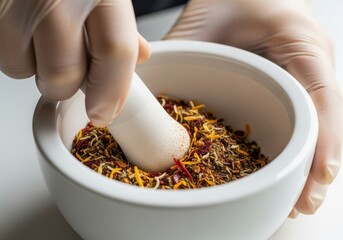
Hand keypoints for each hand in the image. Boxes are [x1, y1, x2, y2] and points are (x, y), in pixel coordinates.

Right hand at [0, 0, 150, 125]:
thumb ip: (122, 21)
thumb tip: (140, 55)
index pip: (114, 53)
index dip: (110, 92)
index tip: (104, 113)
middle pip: (64, 74)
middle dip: (67, 87)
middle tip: (71, 74)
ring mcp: (15, 0)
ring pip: (23, 69)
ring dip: (37, 69)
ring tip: (43, 42)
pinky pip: (3, 54)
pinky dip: (16, 53)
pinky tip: (25, 30)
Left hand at [166, 0, 342, 214]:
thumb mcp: (202, 24)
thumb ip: (181, 57)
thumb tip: (149, 93)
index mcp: (299, 43)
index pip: (319, 97)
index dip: (320, 142)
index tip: (313, 179)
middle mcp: (310, 66)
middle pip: (323, 122)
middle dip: (314, 166)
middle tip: (300, 204)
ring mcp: (306, 78)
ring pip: (315, 126)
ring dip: (307, 163)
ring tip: (296, 199)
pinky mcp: (294, 88)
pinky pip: (299, 119)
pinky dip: (296, 148)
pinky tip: (284, 172)